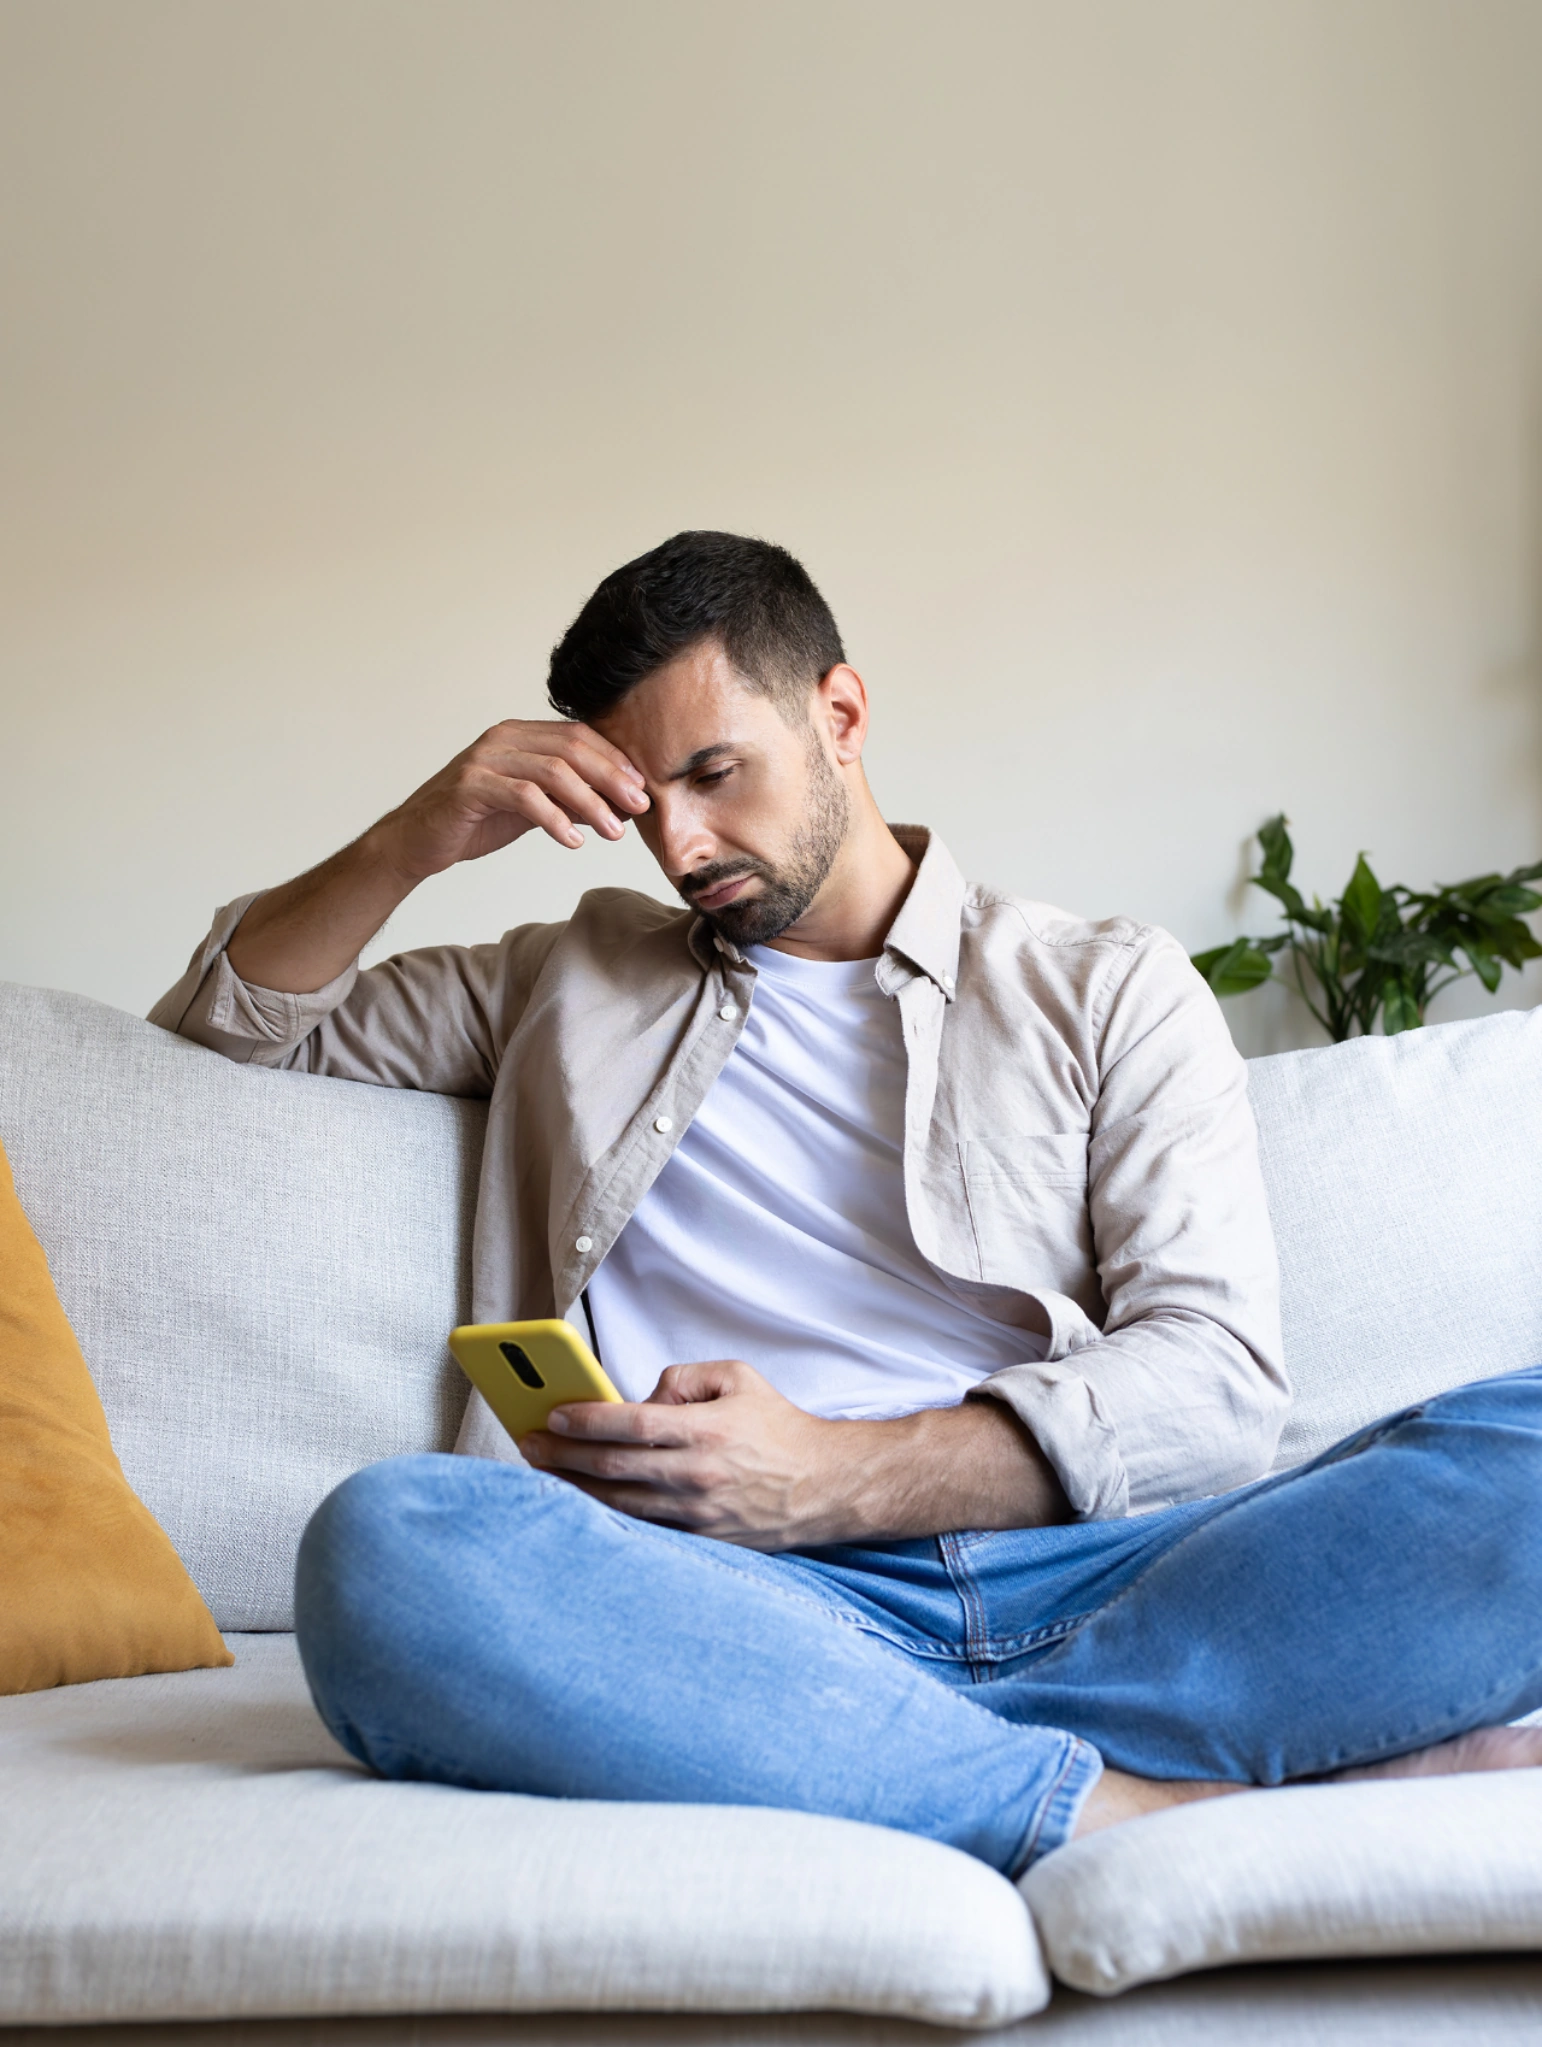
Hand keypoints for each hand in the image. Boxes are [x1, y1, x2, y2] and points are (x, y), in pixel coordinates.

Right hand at [377, 719, 651, 883]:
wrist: (417, 840)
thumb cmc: (474, 821)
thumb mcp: (531, 809)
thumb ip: (568, 800)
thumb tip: (618, 806)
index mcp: (518, 735)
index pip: (578, 736)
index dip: (614, 760)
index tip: (642, 787)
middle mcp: (502, 739)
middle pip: (572, 749)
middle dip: (611, 778)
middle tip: (638, 807)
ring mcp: (484, 759)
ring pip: (553, 772)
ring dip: (591, 803)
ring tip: (613, 831)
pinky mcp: (470, 786)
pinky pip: (524, 798)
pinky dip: (555, 820)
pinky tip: (574, 841)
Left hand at [519, 1358, 1069, 1548]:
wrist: (828, 1486)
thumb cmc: (779, 1427)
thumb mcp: (738, 1378)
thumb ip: (683, 1378)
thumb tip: (639, 1396)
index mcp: (706, 1430)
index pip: (629, 1423)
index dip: (583, 1420)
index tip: (549, 1414)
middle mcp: (698, 1476)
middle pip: (612, 1467)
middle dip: (562, 1455)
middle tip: (527, 1443)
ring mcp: (698, 1515)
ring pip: (619, 1504)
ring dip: (574, 1488)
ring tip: (542, 1472)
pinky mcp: (701, 1542)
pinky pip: (643, 1529)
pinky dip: (606, 1516)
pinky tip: (580, 1502)